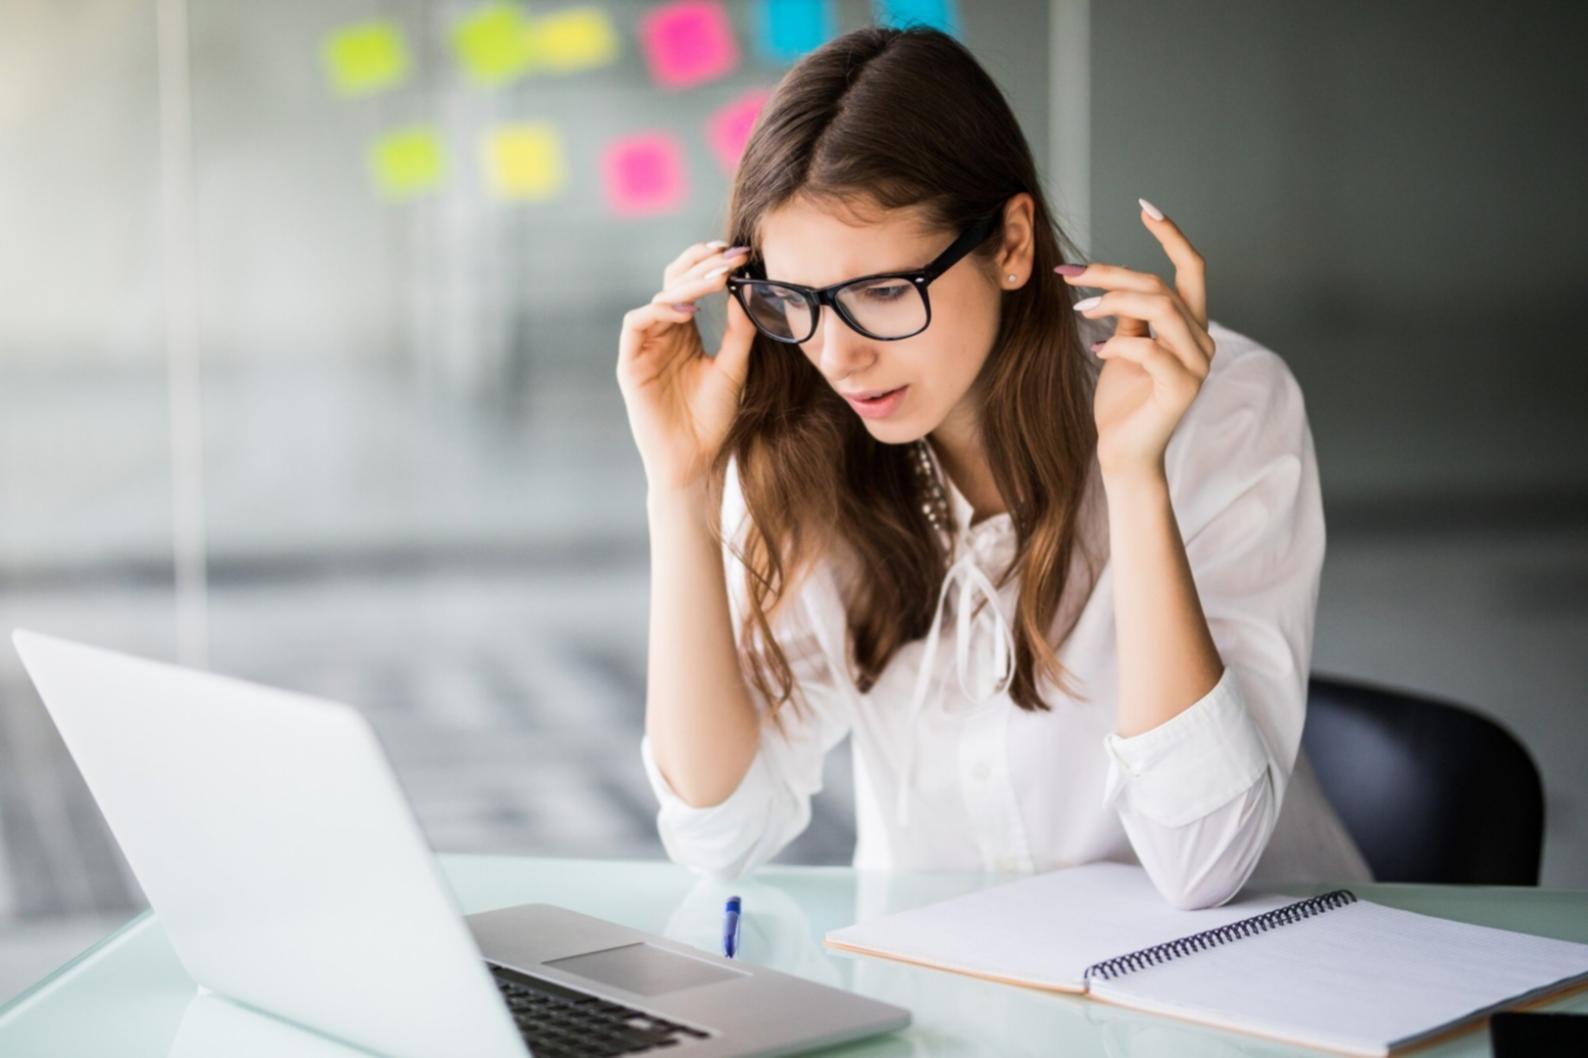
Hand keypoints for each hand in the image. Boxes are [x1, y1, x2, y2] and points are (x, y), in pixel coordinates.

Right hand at [616, 240, 757, 492]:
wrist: (695, 460)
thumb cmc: (714, 419)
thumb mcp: (734, 368)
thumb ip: (740, 332)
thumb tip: (748, 290)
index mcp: (685, 332)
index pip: (692, 285)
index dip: (711, 265)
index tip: (740, 255)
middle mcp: (663, 333)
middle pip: (674, 282)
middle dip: (701, 265)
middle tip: (730, 257)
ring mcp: (645, 347)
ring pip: (658, 298)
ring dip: (686, 285)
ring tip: (717, 280)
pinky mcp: (630, 363)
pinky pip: (636, 324)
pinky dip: (658, 311)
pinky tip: (687, 312)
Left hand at [1057, 200, 1214, 483]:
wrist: (1123, 453)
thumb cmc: (1123, 401)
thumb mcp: (1123, 347)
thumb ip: (1129, 315)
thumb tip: (1114, 283)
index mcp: (1190, 326)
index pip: (1192, 269)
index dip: (1172, 236)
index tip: (1146, 207)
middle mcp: (1201, 341)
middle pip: (1161, 286)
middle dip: (1112, 274)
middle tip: (1070, 275)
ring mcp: (1196, 366)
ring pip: (1161, 309)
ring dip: (1114, 302)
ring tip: (1080, 311)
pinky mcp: (1181, 390)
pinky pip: (1151, 350)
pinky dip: (1119, 345)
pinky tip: (1096, 352)